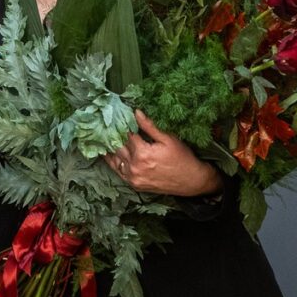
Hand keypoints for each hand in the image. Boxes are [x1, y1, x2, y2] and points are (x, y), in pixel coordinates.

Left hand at [104, 110, 221, 196]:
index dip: (122, 124)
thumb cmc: (182, 158)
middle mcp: (135, 166)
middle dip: (115, 134)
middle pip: (118, 146)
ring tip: (105, 135)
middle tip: (108, 124)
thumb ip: (149, 126)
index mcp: (142, 153)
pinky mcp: (134, 184)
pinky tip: (107, 152)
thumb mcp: (168, 139)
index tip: (118, 115)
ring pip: (115, 158)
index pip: (126, 134)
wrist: (192, 181)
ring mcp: (133, 177)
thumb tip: (135, 112)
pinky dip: (112, 161)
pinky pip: (118, 171)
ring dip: (111, 147)